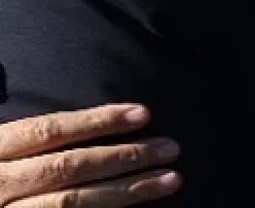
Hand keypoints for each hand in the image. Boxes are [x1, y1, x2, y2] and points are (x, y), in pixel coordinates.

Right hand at [0, 104, 180, 206]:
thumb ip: (26, 136)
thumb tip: (82, 120)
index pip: (48, 131)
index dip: (97, 121)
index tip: (144, 113)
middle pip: (68, 168)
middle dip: (125, 157)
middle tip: (172, 147)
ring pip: (73, 205)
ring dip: (128, 192)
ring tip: (171, 179)